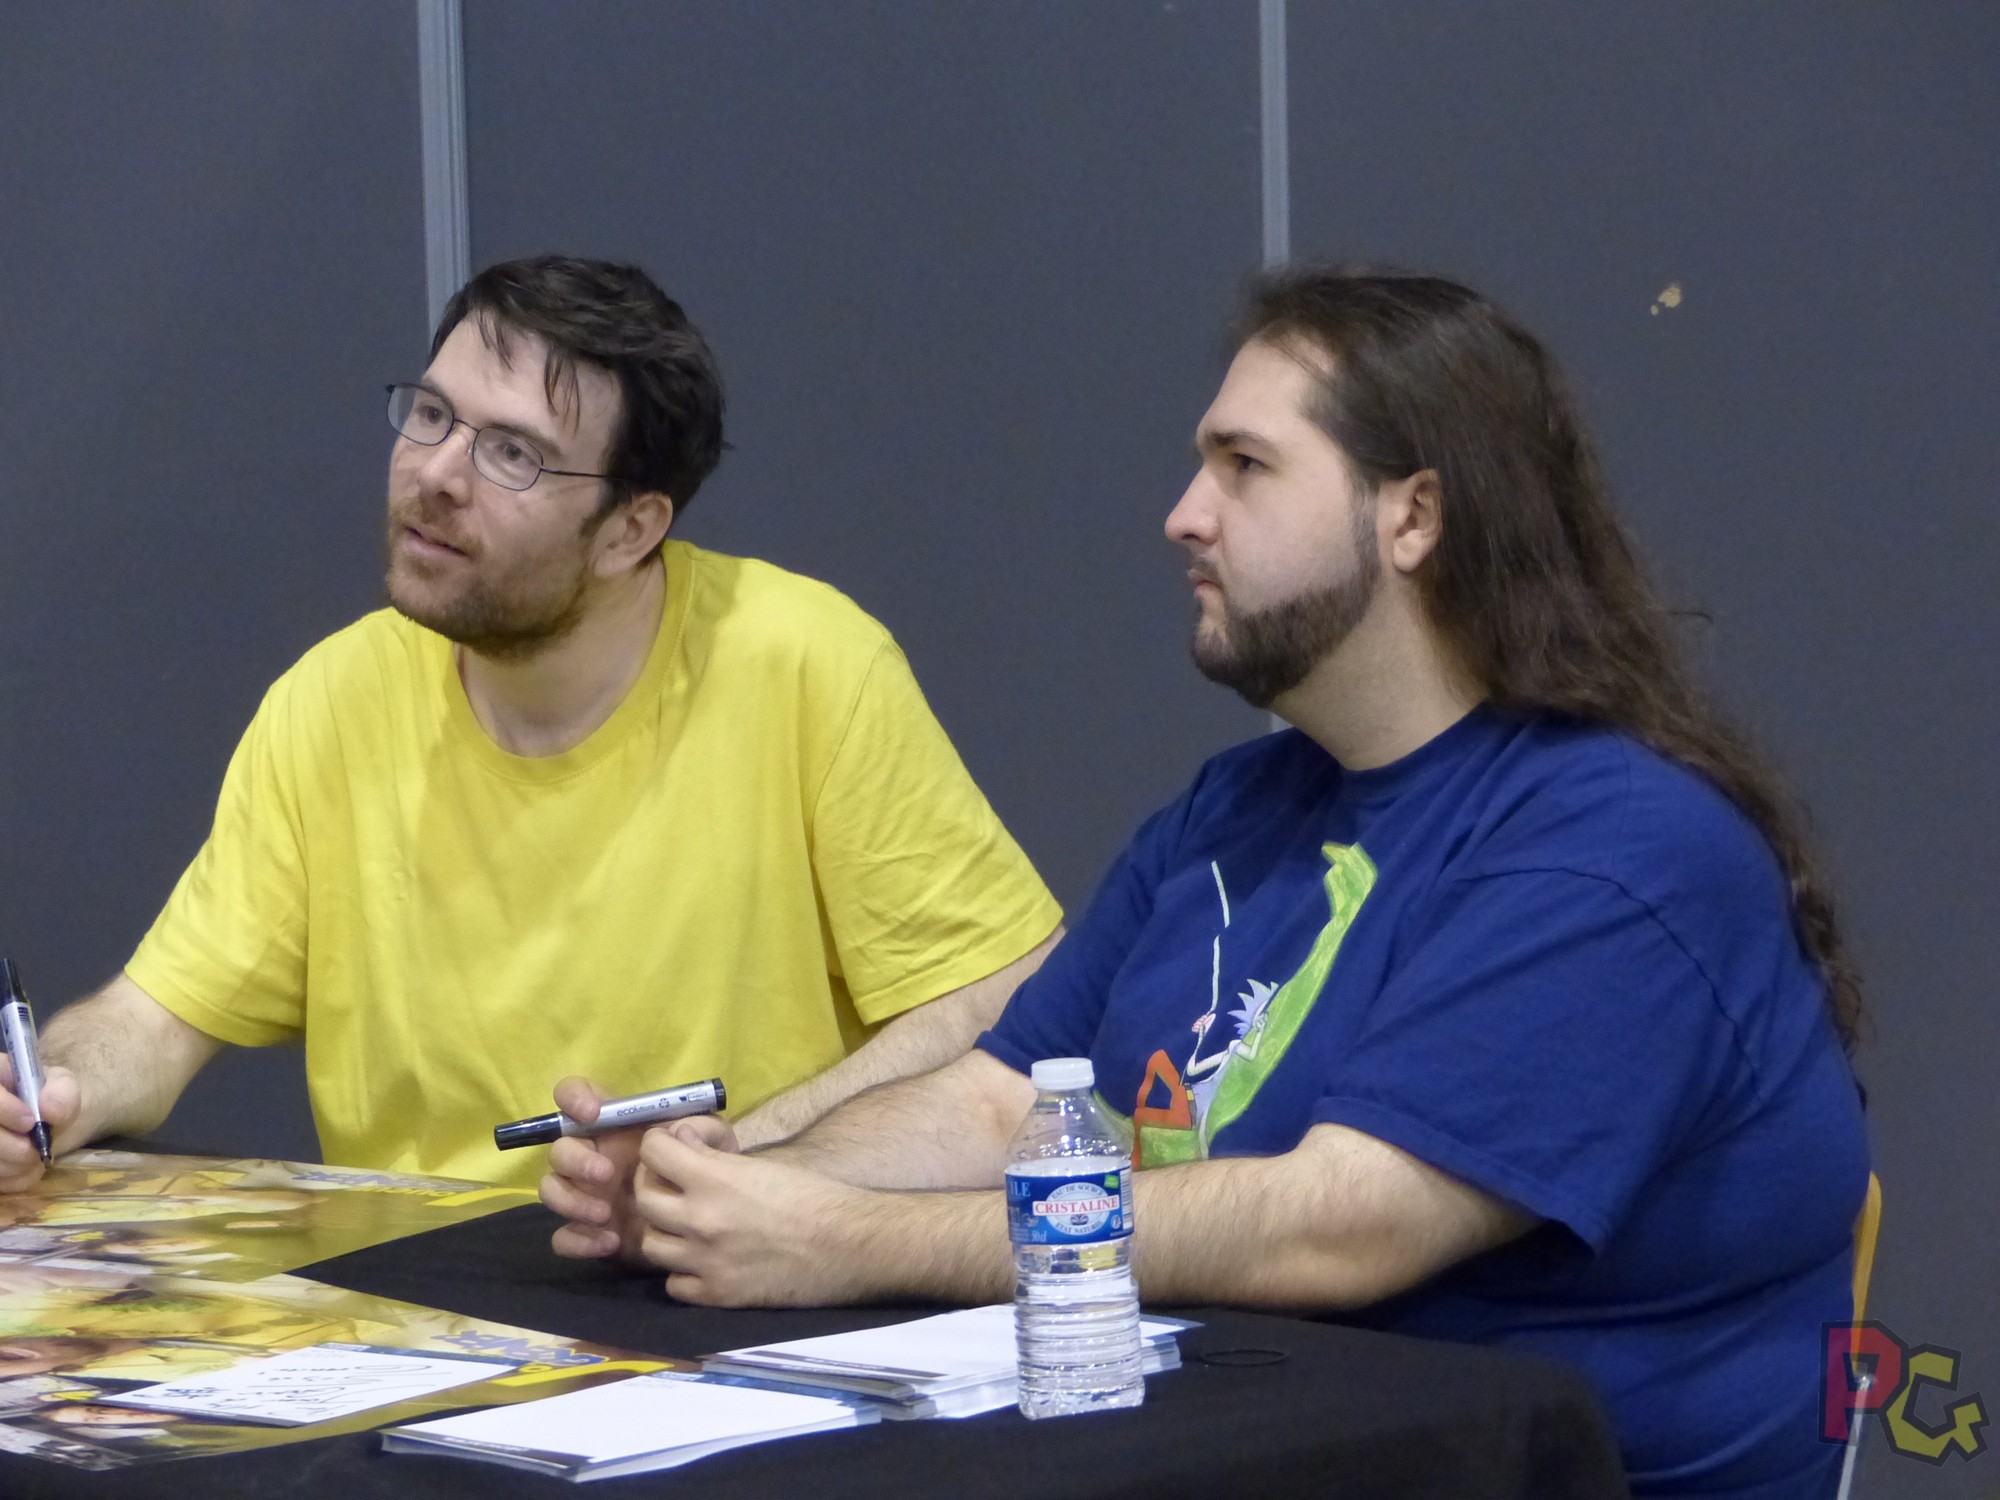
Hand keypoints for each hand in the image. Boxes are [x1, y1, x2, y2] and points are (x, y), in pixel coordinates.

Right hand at [0, 1057, 78, 1193]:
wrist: (43, 1120)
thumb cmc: (45, 1097)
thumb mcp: (61, 1085)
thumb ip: (62, 1092)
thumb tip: (49, 1110)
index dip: (4, 1110)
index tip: (31, 1122)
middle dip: (14, 1148)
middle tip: (37, 1148)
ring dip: (17, 1166)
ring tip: (37, 1156)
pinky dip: (15, 1180)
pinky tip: (28, 1168)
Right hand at [539, 1078, 740, 1262]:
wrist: (712, 1221)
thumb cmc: (707, 1168)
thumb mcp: (716, 1141)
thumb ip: (704, 1127)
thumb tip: (677, 1131)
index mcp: (614, 1125)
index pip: (576, 1095)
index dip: (574, 1097)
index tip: (592, 1113)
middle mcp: (592, 1155)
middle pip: (559, 1149)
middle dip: (576, 1159)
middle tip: (606, 1174)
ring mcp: (586, 1194)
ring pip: (552, 1190)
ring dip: (571, 1201)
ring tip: (605, 1214)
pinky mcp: (588, 1231)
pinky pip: (563, 1237)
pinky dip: (578, 1241)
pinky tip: (608, 1243)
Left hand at [631, 1127, 879, 1306]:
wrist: (848, 1246)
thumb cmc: (811, 1196)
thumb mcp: (759, 1164)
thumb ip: (712, 1156)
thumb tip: (678, 1140)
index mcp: (713, 1179)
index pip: (653, 1151)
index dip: (658, 1144)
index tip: (670, 1148)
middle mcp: (699, 1220)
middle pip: (644, 1198)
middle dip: (654, 1184)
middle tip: (673, 1184)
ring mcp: (704, 1261)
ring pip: (651, 1244)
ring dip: (665, 1231)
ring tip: (687, 1226)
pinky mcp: (716, 1294)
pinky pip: (674, 1283)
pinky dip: (683, 1271)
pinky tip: (703, 1261)